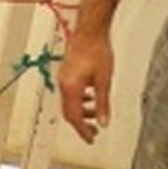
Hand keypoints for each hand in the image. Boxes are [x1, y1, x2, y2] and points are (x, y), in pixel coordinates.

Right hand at [58, 27, 113, 142]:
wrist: (90, 29)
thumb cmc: (97, 50)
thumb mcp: (104, 80)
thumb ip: (103, 104)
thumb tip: (104, 122)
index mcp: (71, 88)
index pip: (75, 118)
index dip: (83, 131)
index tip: (91, 139)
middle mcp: (64, 85)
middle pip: (69, 113)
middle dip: (81, 125)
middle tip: (93, 133)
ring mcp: (64, 79)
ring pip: (69, 103)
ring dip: (82, 112)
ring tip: (95, 115)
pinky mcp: (67, 73)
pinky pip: (70, 93)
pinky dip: (79, 101)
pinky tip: (90, 98)